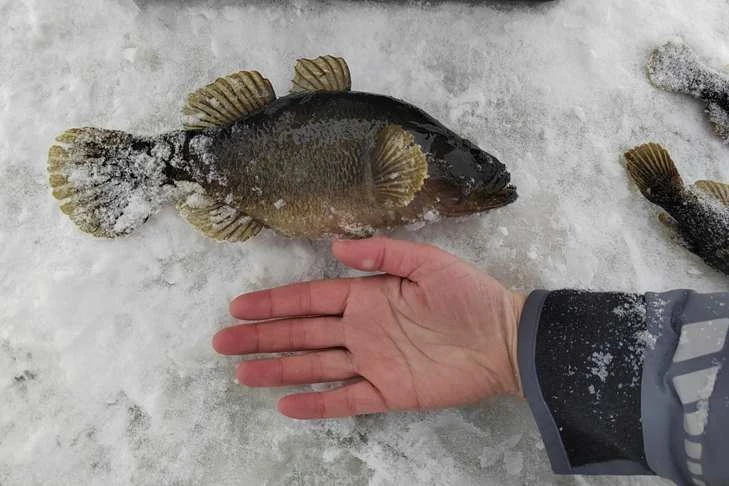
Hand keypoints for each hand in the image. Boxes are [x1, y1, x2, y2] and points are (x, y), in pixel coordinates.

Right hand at [213, 237, 525, 418]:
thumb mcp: (427, 262)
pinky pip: (345, 399)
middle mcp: (361, 329)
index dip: (275, 303)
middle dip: (261, 336)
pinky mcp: (389, 392)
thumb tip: (338, 246)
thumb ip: (383, 253)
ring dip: (277, 369)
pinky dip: (317, 403)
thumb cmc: (468, 296)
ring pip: (314, 367)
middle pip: (301, 333)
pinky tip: (286, 404)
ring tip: (241, 372)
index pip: (310, 298)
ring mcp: (372, 362)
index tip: (240, 306)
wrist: (504, 340)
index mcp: (367, 296)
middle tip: (221, 341)